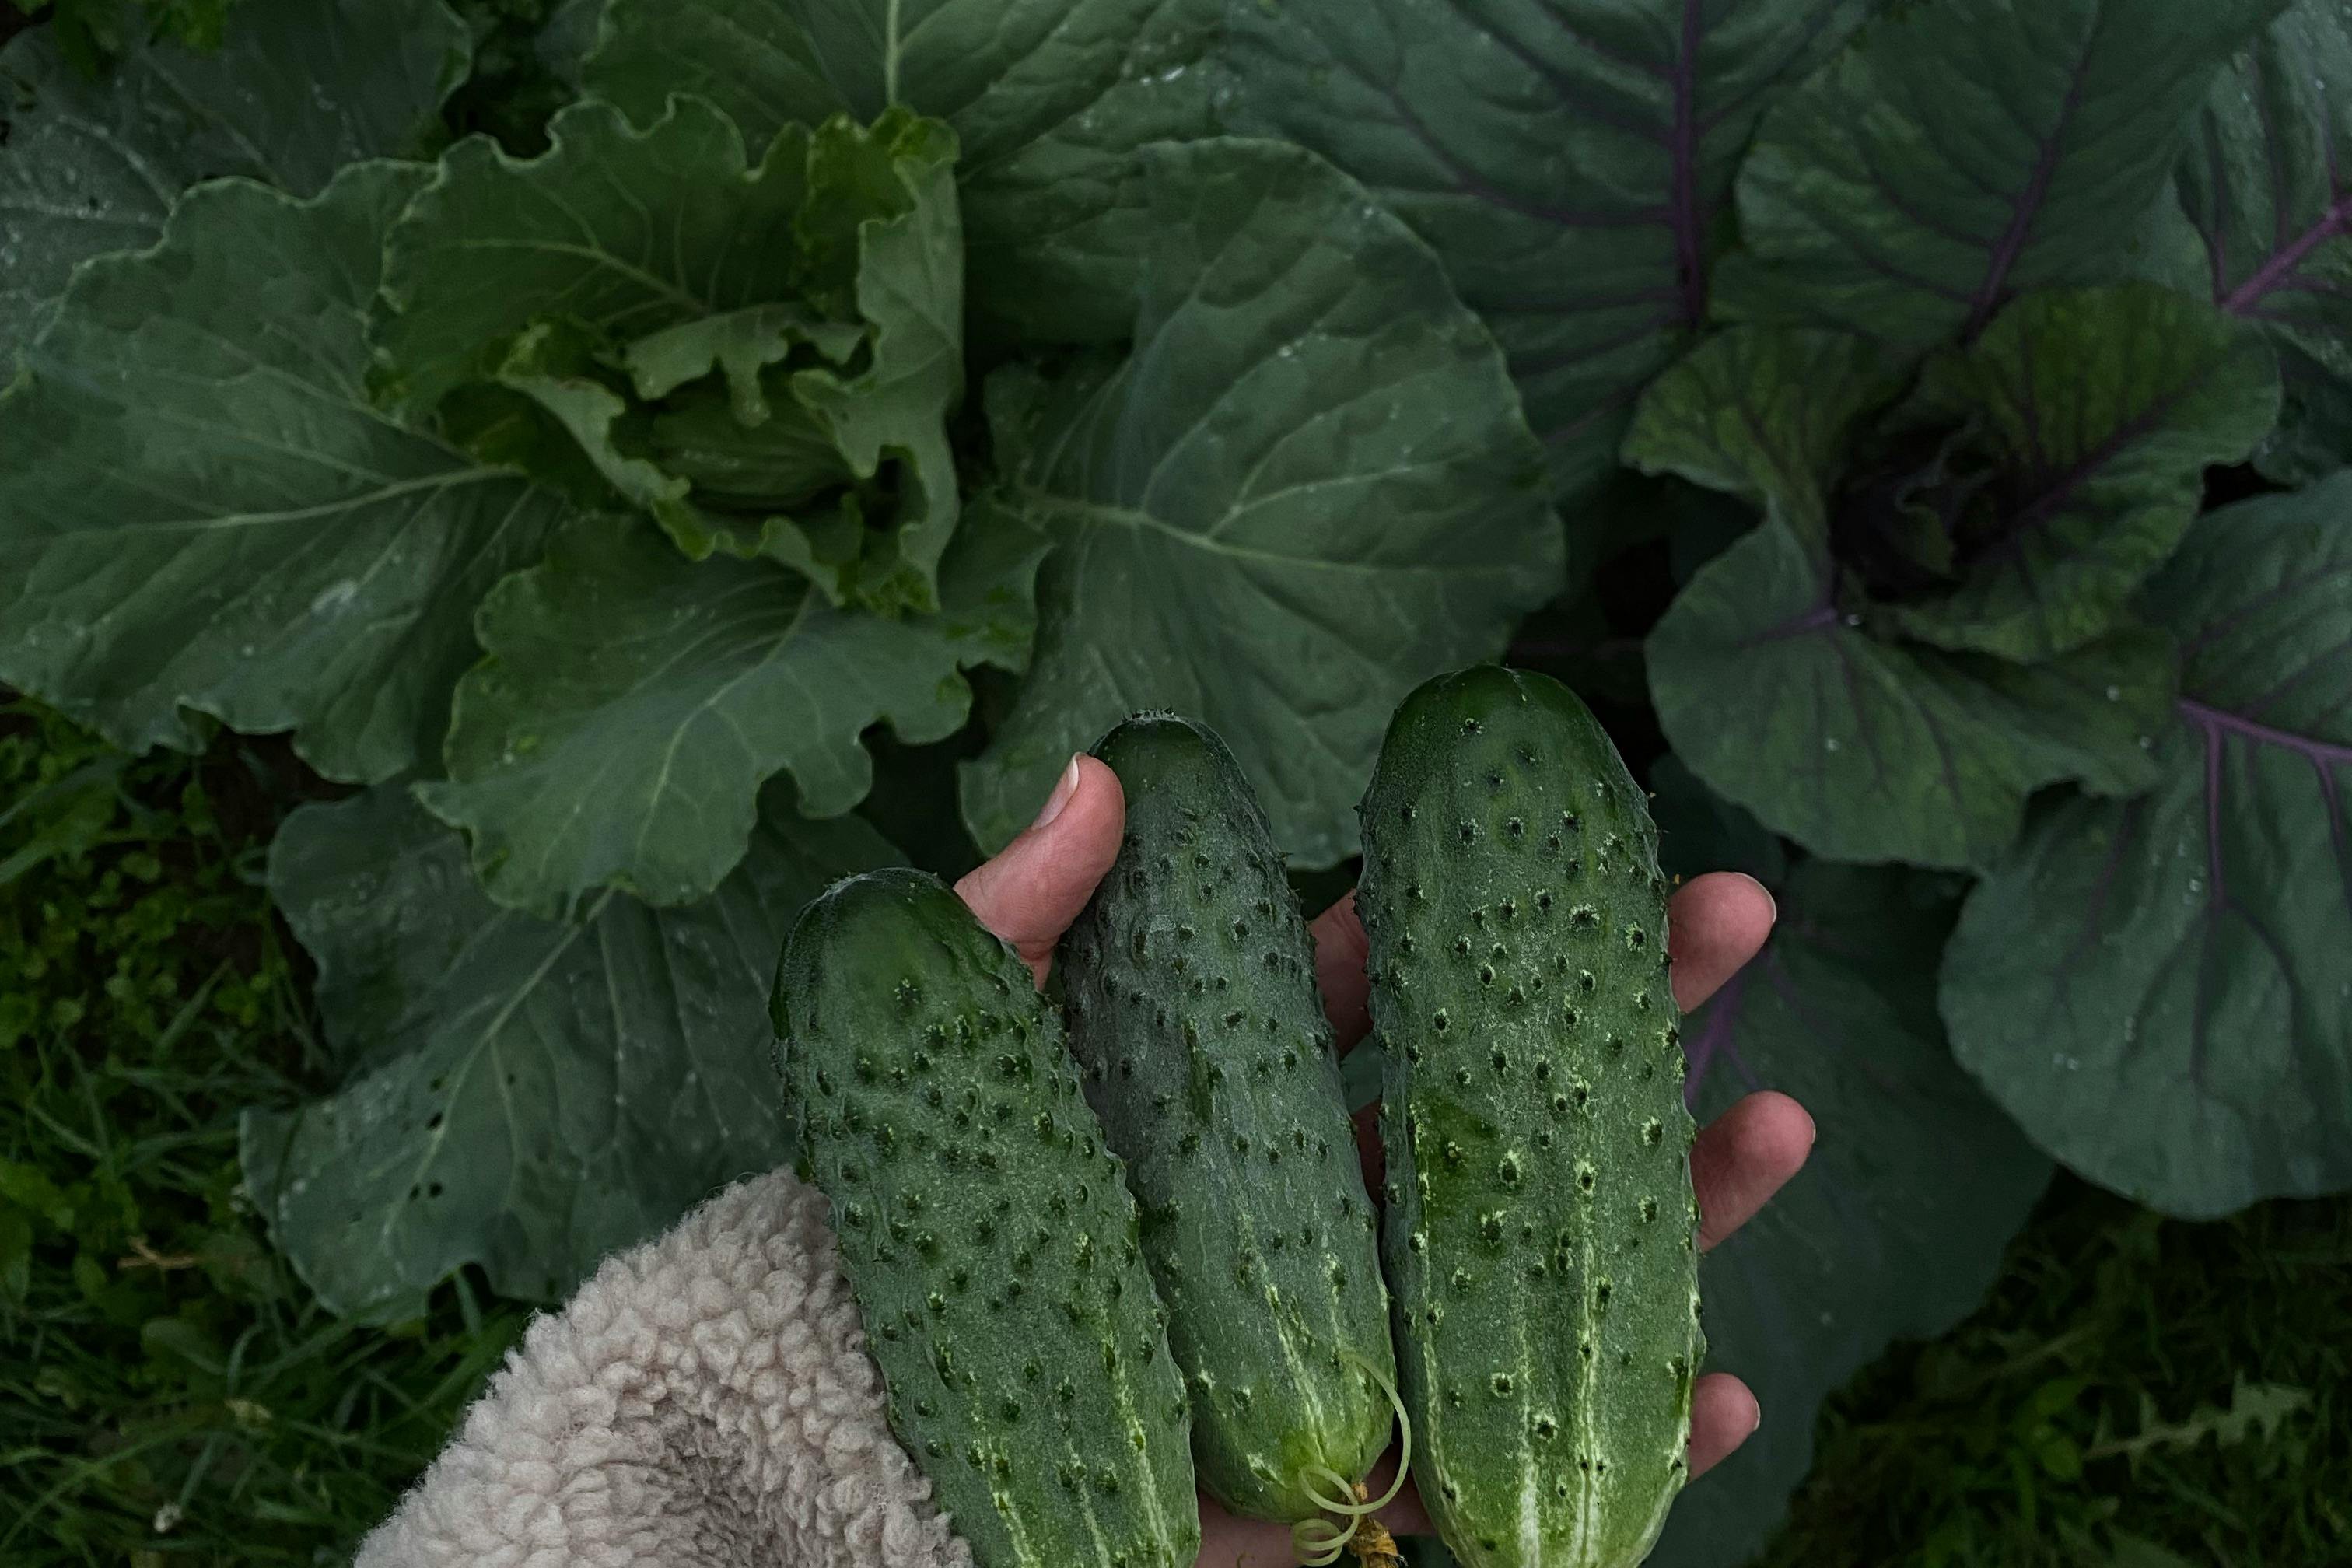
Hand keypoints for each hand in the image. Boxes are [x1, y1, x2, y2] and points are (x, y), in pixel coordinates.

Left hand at [956, 757, 1815, 1564]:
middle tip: (1738, 923)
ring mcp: (1339, 1345)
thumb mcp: (953, 1055)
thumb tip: (1108, 771)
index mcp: (1228, 1102)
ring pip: (1533, 1273)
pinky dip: (1620, 1445)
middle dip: (1623, 1015)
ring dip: (1667, 1206)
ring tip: (1775, 1129)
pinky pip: (1497, 1469)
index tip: (1602, 834)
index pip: (1385, 991)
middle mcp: (1306, 1213)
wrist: (847, 1443)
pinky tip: (1724, 1396)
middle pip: (1493, 1107)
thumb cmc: (899, 1230)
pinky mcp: (1342, 1479)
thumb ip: (1018, 919)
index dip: (1491, 912)